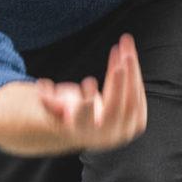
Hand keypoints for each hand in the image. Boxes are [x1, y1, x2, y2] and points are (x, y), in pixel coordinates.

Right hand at [32, 34, 147, 151]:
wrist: (91, 131)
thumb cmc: (69, 113)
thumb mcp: (56, 107)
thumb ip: (49, 99)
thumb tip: (42, 87)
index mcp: (80, 132)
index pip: (84, 120)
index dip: (87, 103)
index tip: (90, 82)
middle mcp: (104, 135)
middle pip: (114, 109)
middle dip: (118, 82)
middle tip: (121, 57)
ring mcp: (123, 131)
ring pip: (132, 101)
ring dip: (132, 71)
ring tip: (126, 46)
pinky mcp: (137, 123)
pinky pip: (139, 97)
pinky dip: (135, 75)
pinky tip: (129, 56)